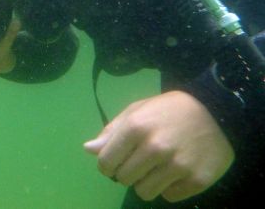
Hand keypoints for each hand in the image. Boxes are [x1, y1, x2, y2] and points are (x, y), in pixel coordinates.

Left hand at [84, 91, 233, 201]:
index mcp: (136, 127)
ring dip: (147, 182)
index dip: (107, 164)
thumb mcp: (138, 111)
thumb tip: (88, 150)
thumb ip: (112, 131)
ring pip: (144, 192)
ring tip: (158, 166)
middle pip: (123, 179)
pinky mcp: (196, 180)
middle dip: (127, 172)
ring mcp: (177, 166)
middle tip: (141, 160)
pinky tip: (177, 169)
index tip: (116, 160)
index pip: (105, 163)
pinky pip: (168, 196)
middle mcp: (155, 147)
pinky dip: (169, 186)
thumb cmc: (169, 110)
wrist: (217, 112)